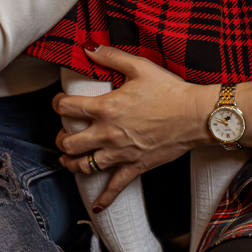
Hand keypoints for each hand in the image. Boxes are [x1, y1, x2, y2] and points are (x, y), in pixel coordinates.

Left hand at [54, 44, 214, 210]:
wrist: (193, 115)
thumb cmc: (168, 90)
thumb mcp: (139, 66)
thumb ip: (111, 56)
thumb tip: (89, 47)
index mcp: (106, 108)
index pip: (68, 108)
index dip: (57, 104)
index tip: (58, 103)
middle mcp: (108, 133)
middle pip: (69, 142)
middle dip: (60, 138)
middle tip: (62, 133)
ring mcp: (120, 153)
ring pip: (84, 166)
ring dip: (71, 163)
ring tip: (67, 159)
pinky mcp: (134, 167)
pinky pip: (114, 187)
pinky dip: (104, 198)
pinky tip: (96, 204)